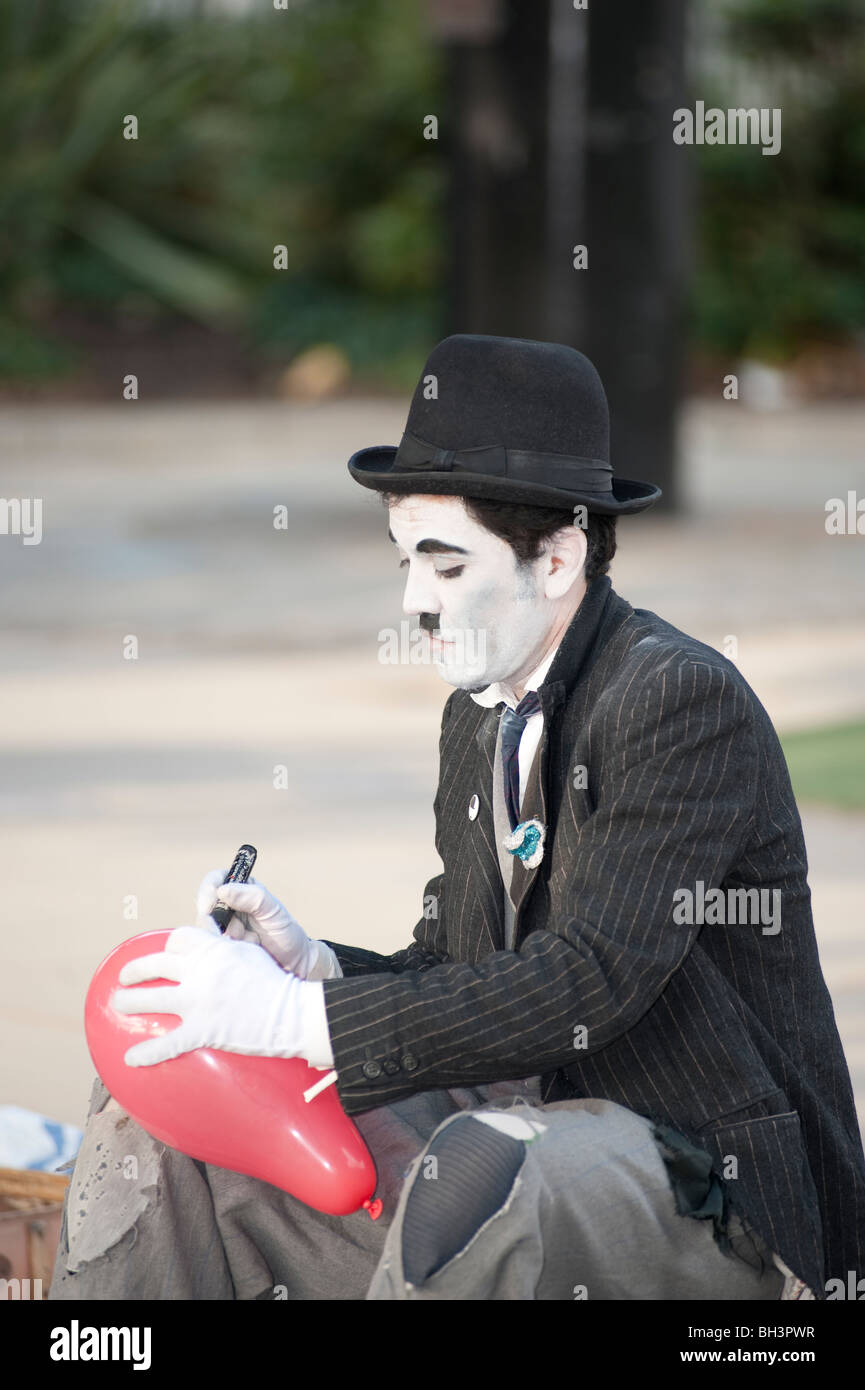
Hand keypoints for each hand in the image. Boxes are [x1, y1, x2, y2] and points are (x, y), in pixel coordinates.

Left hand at [111, 923, 332, 1068]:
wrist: (291, 1012)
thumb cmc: (274, 981)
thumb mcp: (248, 952)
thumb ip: (224, 946)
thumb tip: (209, 937)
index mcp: (212, 950)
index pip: (178, 939)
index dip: (168, 947)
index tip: (164, 955)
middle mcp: (200, 972)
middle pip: (155, 965)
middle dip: (134, 971)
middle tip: (124, 977)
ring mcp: (198, 1001)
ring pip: (151, 1000)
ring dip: (130, 1003)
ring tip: (118, 1005)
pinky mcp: (202, 1030)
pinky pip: (168, 1043)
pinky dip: (148, 1053)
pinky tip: (131, 1059)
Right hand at [195, 871, 340, 979]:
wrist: (294, 964)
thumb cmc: (286, 933)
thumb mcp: (274, 911)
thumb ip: (253, 897)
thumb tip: (223, 890)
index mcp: (242, 890)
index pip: (215, 880)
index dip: (207, 891)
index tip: (209, 906)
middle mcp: (229, 908)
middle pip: (205, 909)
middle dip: (221, 923)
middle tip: (238, 933)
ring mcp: (224, 929)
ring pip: (209, 930)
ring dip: (230, 938)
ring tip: (253, 942)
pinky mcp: (222, 948)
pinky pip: (213, 948)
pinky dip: (230, 950)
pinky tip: (249, 952)